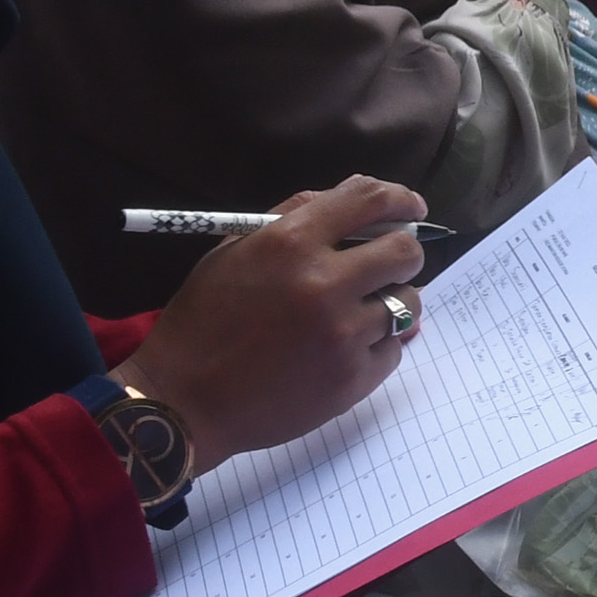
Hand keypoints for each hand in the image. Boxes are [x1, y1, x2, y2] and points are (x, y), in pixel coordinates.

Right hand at [118, 175, 428, 473]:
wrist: (185, 400)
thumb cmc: (204, 320)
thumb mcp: (235, 251)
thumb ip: (295, 218)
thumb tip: (354, 196)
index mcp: (291, 242)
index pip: (371, 200)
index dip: (400, 199)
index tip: (411, 208)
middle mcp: (324, 283)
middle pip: (405, 252)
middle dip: (403, 252)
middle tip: (388, 264)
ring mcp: (343, 334)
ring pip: (408, 303)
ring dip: (392, 300)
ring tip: (361, 310)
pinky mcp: (354, 378)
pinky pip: (393, 348)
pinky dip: (377, 344)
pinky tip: (345, 348)